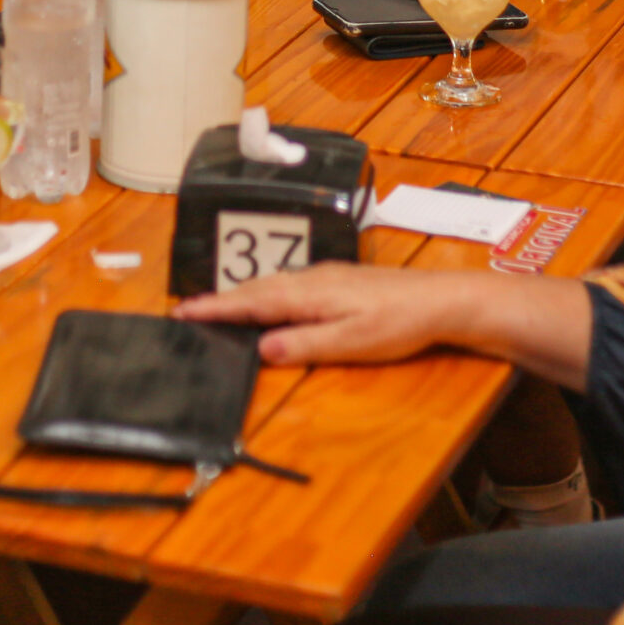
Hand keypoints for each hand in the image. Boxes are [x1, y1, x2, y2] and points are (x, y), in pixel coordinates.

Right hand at [173, 264, 469, 366]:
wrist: (440, 301)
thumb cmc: (399, 323)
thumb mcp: (351, 342)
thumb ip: (305, 345)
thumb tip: (261, 348)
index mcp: (310, 294)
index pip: (252, 301)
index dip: (216, 308)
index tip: (183, 312)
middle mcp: (312, 279)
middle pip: (256, 287)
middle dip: (220, 299)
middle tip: (188, 311)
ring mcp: (326, 276)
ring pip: (272, 283)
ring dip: (242, 294)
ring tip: (217, 308)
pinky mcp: (339, 280)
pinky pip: (288, 283)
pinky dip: (265, 292)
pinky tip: (268, 302)